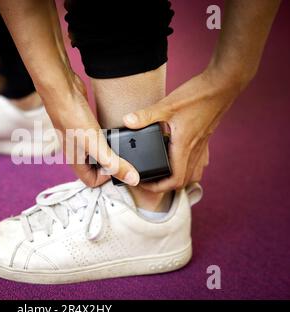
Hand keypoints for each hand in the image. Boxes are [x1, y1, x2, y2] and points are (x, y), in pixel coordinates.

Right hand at [45, 75, 139, 186]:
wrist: (62, 91)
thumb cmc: (72, 118)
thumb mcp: (96, 145)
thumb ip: (114, 163)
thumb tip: (133, 179)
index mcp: (77, 162)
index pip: (92, 181)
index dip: (107, 178)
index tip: (120, 167)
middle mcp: (78, 152)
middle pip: (97, 168)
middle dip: (111, 165)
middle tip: (125, 157)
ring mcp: (81, 138)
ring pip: (99, 152)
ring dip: (111, 150)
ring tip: (123, 144)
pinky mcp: (86, 125)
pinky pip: (100, 137)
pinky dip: (109, 136)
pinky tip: (116, 130)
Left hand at [123, 67, 242, 192]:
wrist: (223, 84)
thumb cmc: (198, 95)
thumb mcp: (167, 105)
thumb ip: (146, 115)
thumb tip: (127, 121)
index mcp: (184, 147)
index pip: (175, 180)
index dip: (158, 188)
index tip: (144, 182)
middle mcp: (195, 150)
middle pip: (184, 182)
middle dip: (166, 186)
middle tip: (151, 179)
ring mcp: (203, 146)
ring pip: (194, 174)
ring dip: (180, 179)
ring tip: (164, 173)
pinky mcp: (205, 139)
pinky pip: (199, 162)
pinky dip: (189, 167)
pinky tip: (180, 158)